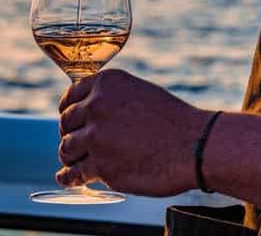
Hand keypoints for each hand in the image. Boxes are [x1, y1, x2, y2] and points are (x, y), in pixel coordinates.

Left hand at [57, 69, 212, 196]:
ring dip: (70, 156)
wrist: (195, 144)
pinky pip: (75, 173)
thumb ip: (111, 97)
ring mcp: (96, 137)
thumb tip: (88, 110)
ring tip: (75, 161)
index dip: (67, 110)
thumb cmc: (173, 120)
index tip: (68, 118)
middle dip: (70, 133)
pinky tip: (67, 178)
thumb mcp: (139, 92)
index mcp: (106, 83)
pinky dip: (69, 177)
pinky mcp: (102, 166)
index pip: (70, 96)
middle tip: (76, 142)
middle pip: (66, 123)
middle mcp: (96, 106)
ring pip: (66, 148)